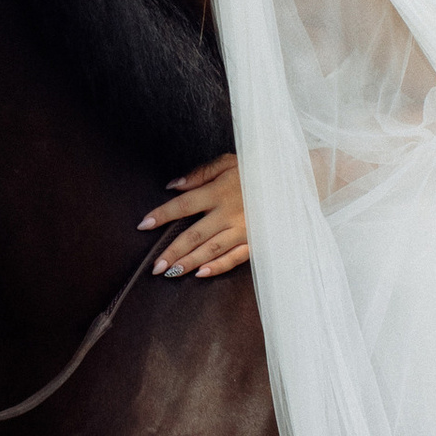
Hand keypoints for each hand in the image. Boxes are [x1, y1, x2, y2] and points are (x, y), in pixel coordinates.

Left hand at [142, 153, 249, 278]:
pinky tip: (201, 274)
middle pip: (194, 235)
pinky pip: (235, 258)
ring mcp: (243, 229)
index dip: (162, 215)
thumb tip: (172, 185)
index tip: (144, 224)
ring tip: (170, 273)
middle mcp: (229, 212)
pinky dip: (217, 267)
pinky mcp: (256, 241)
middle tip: (155, 266)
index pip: (184, 205)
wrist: (291, 182)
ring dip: (189, 263)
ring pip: (211, 250)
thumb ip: (200, 174)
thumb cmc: (255, 171)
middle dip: (172, 251)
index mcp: (219, 191)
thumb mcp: (228, 162)